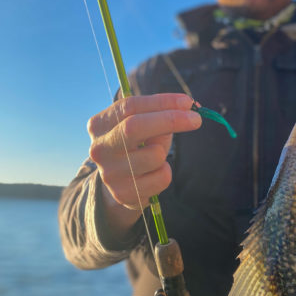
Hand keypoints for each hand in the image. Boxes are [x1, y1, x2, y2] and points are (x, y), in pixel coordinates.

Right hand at [87, 93, 201, 211]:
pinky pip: (162, 178)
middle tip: (196, 119)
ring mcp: (109, 173)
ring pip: (154, 155)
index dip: (162, 101)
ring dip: (165, 152)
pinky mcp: (124, 194)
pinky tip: (154, 173)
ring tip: (157, 155)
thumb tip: (187, 107)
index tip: (187, 102)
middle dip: (170, 120)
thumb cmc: (136, 145)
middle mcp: (99, 148)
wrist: (119, 183)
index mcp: (100, 124)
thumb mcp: (141, 125)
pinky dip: (166, 172)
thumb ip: (158, 114)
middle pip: (135, 127)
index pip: (130, 106)